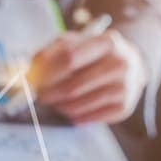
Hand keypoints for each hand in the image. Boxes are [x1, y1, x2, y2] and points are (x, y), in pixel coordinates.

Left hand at [32, 30, 146, 124]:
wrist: (132, 66)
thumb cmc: (95, 55)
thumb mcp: (76, 43)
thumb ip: (51, 52)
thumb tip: (29, 72)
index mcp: (107, 42)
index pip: (69, 58)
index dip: (47, 73)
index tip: (32, 81)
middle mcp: (120, 64)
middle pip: (72, 87)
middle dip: (50, 94)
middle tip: (40, 97)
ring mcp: (124, 87)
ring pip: (78, 105)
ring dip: (60, 106)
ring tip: (56, 102)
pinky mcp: (123, 107)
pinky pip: (88, 118)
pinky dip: (74, 116)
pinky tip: (72, 109)